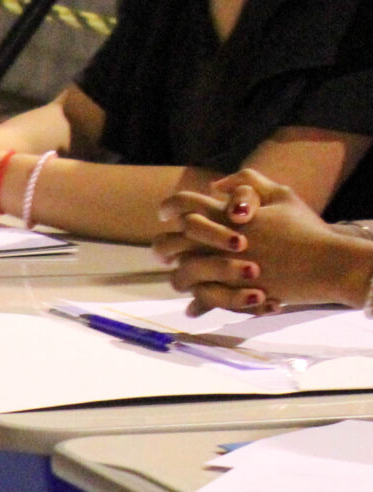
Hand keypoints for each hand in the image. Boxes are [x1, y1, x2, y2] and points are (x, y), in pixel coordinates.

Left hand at [156, 168, 372, 313]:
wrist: (324, 263)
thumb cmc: (304, 229)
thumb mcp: (281, 195)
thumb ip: (248, 184)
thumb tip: (215, 185)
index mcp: (224, 215)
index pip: (182, 205)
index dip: (169, 207)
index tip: (166, 214)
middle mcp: (215, 241)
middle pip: (168, 243)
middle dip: (166, 247)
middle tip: (170, 252)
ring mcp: (219, 269)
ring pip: (180, 274)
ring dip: (181, 275)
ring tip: (187, 276)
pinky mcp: (229, 293)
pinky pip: (201, 301)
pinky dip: (197, 304)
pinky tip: (196, 307)